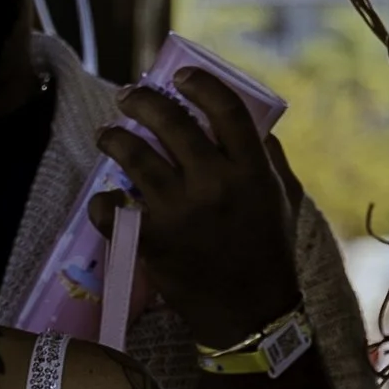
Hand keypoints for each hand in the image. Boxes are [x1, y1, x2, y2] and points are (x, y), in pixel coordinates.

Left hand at [93, 72, 303, 353]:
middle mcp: (215, 183)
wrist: (250, 313)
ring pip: (134, 157)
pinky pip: (114, 210)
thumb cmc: (271, 249)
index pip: (226, 109)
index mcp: (251, 169)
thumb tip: (251, 121)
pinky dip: (103, 202)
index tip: (180, 74)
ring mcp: (180, 212)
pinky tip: (106, 197)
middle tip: (129, 96)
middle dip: (143, 101)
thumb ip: (269, 155)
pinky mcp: (152, 241)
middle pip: (172, 122)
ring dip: (114, 137)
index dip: (201, 83)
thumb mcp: (285, 196)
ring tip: (106, 133)